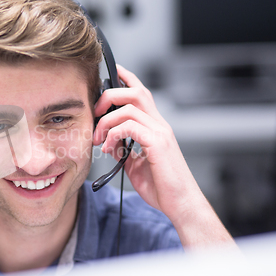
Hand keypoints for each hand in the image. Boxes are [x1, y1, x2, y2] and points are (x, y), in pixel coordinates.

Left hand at [93, 66, 233, 247]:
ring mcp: (160, 132)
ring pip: (129, 106)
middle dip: (109, 96)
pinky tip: (109, 147)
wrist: (180, 204)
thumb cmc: (161, 186)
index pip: (142, 92)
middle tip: (96, 113)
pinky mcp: (158, 143)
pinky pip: (131, 126)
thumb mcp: (135, 164)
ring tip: (99, 138)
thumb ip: (122, 148)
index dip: (127, 77)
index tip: (112, 70)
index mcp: (155, 126)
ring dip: (106, 120)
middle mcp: (159, 124)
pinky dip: (114, 133)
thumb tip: (108, 140)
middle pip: (135, 91)